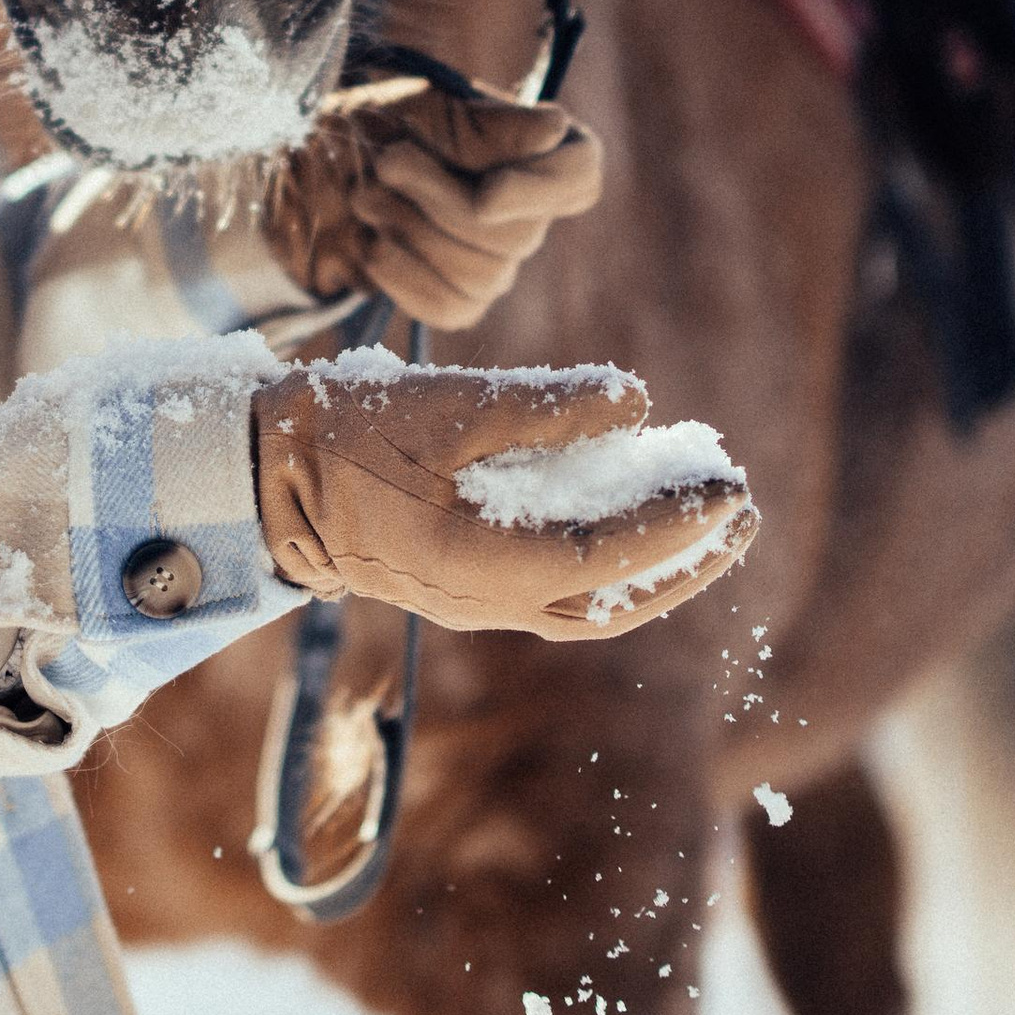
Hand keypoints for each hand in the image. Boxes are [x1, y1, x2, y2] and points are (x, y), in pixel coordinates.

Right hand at [252, 357, 756, 640]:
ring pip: (592, 611)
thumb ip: (544, 407)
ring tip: (715, 527)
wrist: (270, 479)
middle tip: (744, 509)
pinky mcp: (470, 591)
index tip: (727, 486)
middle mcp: (485, 602)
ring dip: (660, 572)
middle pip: (612, 605)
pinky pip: (563, 599)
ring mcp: (477, 606)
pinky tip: (643, 531)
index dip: (672, 528)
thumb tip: (636, 403)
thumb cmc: (350, 433)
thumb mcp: (449, 404)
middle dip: (688, 562)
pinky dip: (616, 572)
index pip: (603, 560)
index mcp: (475, 564)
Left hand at [267, 78, 604, 332]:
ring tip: (366, 196)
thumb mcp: (425, 107)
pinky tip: (368, 243)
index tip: (484, 193)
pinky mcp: (457, 299)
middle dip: (438, 200)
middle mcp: (527, 211)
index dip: (541, 191)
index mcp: (534, 150)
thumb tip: (555, 131)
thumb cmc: (371, 126)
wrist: (306, 175)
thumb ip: (487, 125)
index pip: (580, 177)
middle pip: (518, 237)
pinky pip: (451, 306)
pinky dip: (400, 273)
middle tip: (385, 164)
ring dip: (409, 230)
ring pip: (483, 274)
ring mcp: (495, 262)